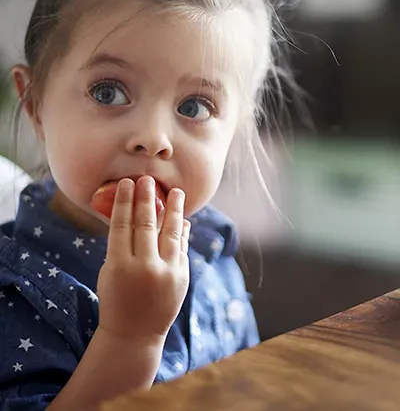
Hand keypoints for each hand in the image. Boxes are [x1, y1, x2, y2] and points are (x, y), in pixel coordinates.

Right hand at [97, 176, 189, 339]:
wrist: (134, 334)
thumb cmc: (116, 299)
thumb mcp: (110, 272)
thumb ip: (121, 246)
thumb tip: (135, 216)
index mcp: (119, 266)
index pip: (121, 225)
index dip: (124, 202)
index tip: (127, 183)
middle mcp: (144, 267)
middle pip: (146, 224)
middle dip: (147, 198)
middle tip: (147, 179)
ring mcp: (166, 273)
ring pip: (171, 233)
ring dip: (174, 209)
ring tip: (176, 191)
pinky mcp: (181, 278)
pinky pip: (182, 248)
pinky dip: (182, 233)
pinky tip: (183, 219)